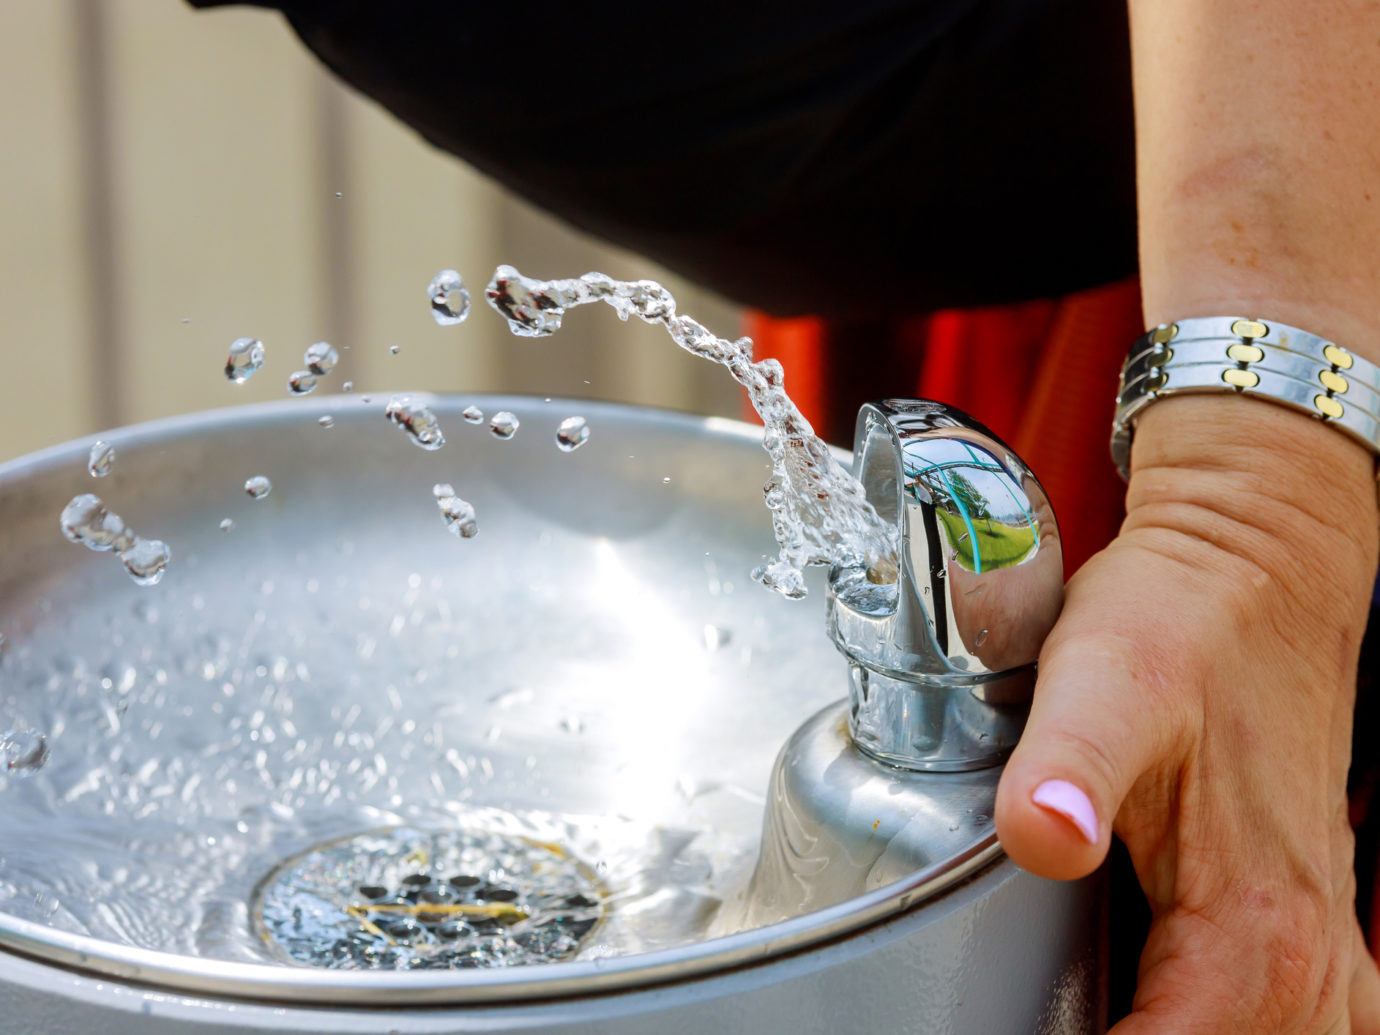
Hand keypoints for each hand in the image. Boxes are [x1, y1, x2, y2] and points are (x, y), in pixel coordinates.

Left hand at [994, 395, 1379, 1031]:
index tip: (1011, 1031)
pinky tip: (1176, 1011)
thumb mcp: (1105, 683)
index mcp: (1250, 922)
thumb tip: (1043, 836)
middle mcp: (1300, 947)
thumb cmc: (1180, 620)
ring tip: (1096, 1021)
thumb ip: (1069, 766)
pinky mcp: (1304, 906)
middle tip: (1045, 1021)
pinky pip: (1302, 1020)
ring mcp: (1316, 932)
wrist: (1251, 563)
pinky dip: (1239, 1031)